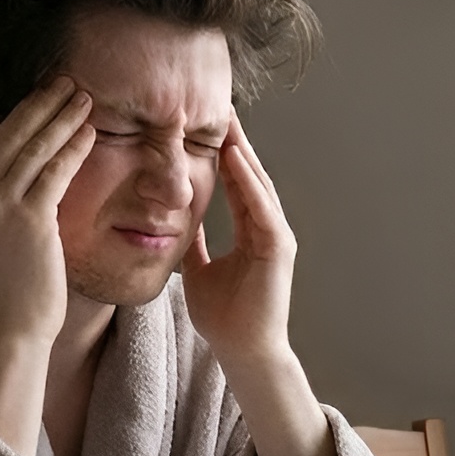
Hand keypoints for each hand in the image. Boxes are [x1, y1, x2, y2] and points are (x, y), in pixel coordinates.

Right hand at [0, 78, 95, 349]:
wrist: (11, 328)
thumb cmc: (10, 289)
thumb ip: (0, 203)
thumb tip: (23, 173)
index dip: (21, 115)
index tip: (43, 95)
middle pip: (12, 136)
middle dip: (42, 104)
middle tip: (66, 82)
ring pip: (36, 147)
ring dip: (63, 117)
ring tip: (84, 98)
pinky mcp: (28, 218)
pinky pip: (56, 171)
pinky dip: (74, 147)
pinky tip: (89, 132)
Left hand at [183, 114, 296, 371]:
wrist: (241, 350)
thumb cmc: (223, 317)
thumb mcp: (197, 270)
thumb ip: (193, 244)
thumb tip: (176, 224)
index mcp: (250, 231)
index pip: (236, 182)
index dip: (222, 153)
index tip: (206, 124)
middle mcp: (267, 227)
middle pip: (250, 175)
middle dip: (235, 141)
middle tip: (220, 105)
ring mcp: (276, 235)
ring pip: (258, 184)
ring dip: (242, 151)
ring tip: (227, 120)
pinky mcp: (278, 247)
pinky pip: (261, 206)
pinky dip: (248, 181)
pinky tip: (234, 157)